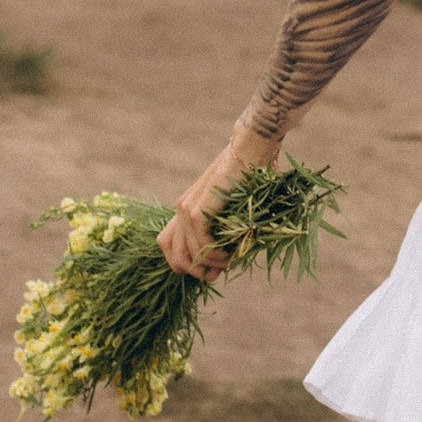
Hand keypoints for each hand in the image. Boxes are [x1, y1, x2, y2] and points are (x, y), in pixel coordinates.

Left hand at [159, 126, 282, 278]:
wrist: (252, 148)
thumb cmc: (250, 175)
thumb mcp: (233, 206)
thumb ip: (224, 228)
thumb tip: (225, 260)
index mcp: (187, 209)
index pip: (169, 247)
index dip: (186, 265)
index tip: (210, 269)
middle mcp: (181, 209)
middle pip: (174, 258)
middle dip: (196, 273)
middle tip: (218, 274)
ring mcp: (187, 208)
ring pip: (188, 254)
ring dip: (210, 266)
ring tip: (229, 264)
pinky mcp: (198, 208)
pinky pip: (200, 243)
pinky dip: (215, 255)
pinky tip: (229, 254)